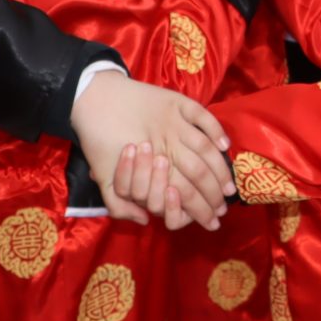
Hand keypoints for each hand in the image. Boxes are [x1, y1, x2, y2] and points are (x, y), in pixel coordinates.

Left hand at [72, 69, 232, 229]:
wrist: (92, 98)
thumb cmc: (97, 142)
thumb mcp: (103, 180)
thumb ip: (120, 207)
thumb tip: (145, 219)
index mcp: (150, 167)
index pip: (185, 194)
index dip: (201, 211)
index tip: (212, 222)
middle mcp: (167, 145)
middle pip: (200, 174)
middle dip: (215, 195)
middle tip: (224, 208)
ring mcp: (174, 122)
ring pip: (206, 148)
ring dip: (221, 169)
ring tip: (229, 185)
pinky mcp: (176, 102)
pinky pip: (202, 116)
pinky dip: (216, 130)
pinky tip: (224, 145)